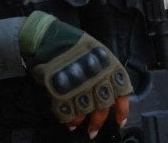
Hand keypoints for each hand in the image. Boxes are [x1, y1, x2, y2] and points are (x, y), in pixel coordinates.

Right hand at [19, 12, 131, 135]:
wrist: (45, 36)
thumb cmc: (71, 41)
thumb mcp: (95, 50)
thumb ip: (103, 69)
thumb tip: (108, 89)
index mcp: (108, 66)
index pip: (122, 93)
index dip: (122, 110)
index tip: (120, 122)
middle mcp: (97, 77)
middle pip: (103, 106)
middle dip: (98, 121)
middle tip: (93, 131)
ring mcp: (80, 85)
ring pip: (86, 111)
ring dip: (82, 122)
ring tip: (79, 128)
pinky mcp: (62, 90)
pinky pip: (68, 110)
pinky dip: (69, 118)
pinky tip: (68, 122)